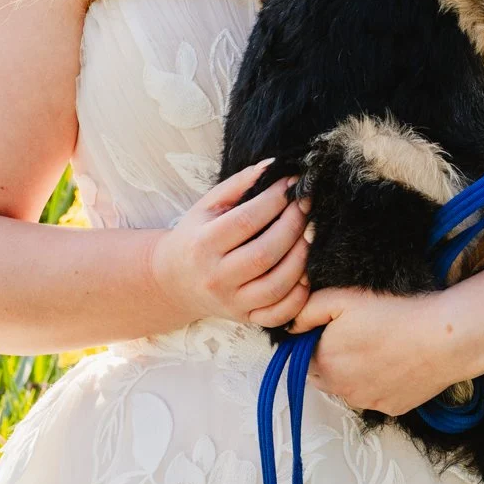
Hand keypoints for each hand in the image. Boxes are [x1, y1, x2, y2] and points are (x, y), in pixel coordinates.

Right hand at [146, 157, 310, 329]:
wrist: (174, 281)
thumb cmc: (196, 236)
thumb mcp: (207, 206)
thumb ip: (240, 183)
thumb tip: (275, 165)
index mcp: (203, 245)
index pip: (246, 221)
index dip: (275, 200)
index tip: (293, 184)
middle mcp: (216, 277)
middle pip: (264, 254)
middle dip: (294, 226)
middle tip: (306, 206)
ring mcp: (232, 302)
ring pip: (276, 286)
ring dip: (302, 258)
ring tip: (310, 234)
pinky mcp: (245, 319)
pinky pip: (279, 314)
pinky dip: (299, 295)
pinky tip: (305, 271)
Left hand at [288, 286, 483, 416]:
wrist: (443, 338)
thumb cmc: (394, 313)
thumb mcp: (343, 298)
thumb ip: (307, 310)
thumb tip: (292, 327)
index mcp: (323, 363)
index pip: (302, 357)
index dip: (315, 340)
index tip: (335, 325)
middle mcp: (340, 390)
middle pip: (324, 375)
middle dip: (331, 358)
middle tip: (357, 334)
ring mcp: (367, 402)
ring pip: (349, 387)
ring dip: (354, 372)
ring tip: (379, 346)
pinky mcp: (391, 408)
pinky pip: (376, 396)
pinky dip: (380, 382)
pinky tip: (395, 361)